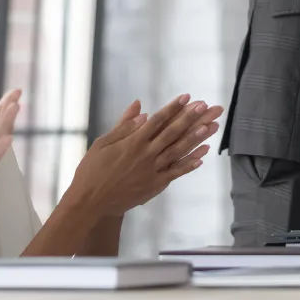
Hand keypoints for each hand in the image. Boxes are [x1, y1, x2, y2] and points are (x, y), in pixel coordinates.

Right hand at [60, 94, 224, 216]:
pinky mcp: (154, 186)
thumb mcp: (102, 143)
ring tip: (209, 126)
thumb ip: (123, 126)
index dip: (173, 108)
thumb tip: (141, 109)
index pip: (158, 120)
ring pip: (177, 151)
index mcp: (132, 142)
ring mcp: (151, 171)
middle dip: (190, 118)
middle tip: (205, 106)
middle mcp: (145, 154)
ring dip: (195, 138)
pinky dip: (189, 165)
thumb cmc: (92, 170)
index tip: (187, 97)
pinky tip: (202, 156)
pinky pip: (175, 173)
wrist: (90, 202)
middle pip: (172, 133)